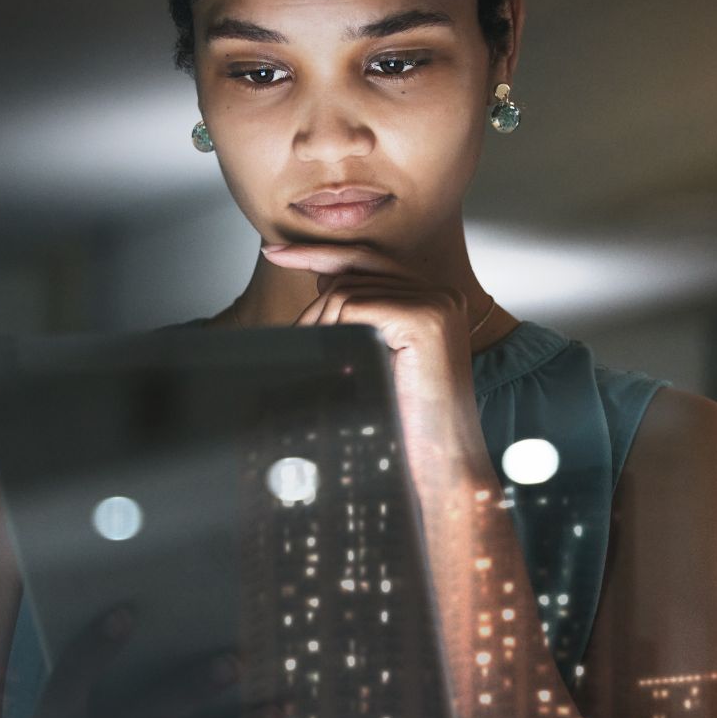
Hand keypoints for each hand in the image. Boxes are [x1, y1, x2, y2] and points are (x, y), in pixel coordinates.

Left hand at [261, 241, 491, 474]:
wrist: (442, 465)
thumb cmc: (410, 422)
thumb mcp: (380, 356)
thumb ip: (363, 316)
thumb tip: (323, 280)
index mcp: (434, 299)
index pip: (368, 260)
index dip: (318, 253)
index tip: (274, 252)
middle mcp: (441, 294)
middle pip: (353, 273)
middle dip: (313, 303)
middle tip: (295, 335)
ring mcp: (436, 304)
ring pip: (348, 291)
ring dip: (321, 325)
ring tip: (322, 360)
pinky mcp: (424, 320)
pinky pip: (355, 308)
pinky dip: (334, 332)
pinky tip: (340, 362)